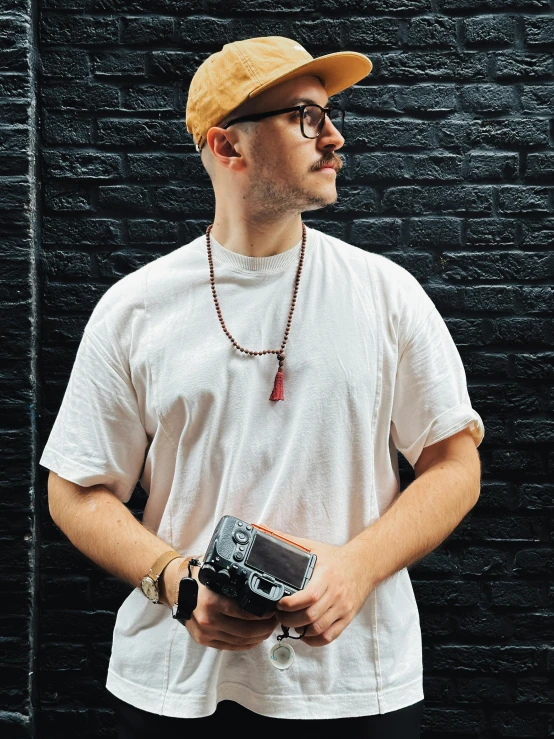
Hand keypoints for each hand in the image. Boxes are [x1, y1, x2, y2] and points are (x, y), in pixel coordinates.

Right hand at [163, 557, 279, 650]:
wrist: (174, 587)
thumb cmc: (198, 574)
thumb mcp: (215, 567)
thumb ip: (233, 570)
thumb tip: (257, 565)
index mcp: (212, 601)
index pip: (245, 613)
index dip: (264, 614)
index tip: (275, 609)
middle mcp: (208, 620)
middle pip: (246, 631)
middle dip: (266, 627)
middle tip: (276, 620)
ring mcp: (206, 633)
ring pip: (240, 641)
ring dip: (259, 636)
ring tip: (269, 628)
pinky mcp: (205, 640)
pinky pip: (231, 647)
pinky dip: (247, 644)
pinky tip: (256, 637)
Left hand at [273, 531, 372, 646]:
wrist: (363, 565)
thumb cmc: (335, 558)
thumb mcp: (313, 547)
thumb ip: (289, 542)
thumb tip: (264, 531)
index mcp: (326, 576)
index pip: (309, 596)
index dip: (291, 604)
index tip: (279, 604)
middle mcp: (336, 594)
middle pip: (311, 615)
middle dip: (290, 619)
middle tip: (280, 615)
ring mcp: (342, 608)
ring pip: (319, 628)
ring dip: (300, 630)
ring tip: (290, 623)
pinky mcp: (347, 618)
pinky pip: (329, 637)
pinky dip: (314, 640)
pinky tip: (304, 633)